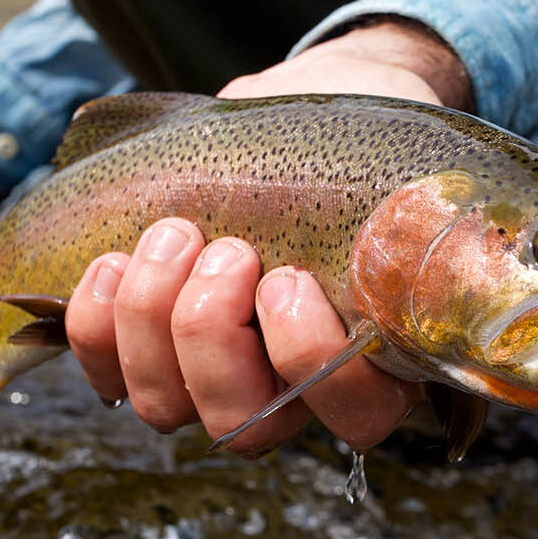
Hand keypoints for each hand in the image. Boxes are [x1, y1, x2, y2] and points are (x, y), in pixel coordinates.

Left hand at [64, 18, 468, 454]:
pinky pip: (104, 376)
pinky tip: (115, 260)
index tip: (288, 277)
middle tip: (227, 250)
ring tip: (175, 235)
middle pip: (245, 423)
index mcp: (374, 357)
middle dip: (213, 334)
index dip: (308, 359)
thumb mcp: (393, 162)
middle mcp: (293, 389)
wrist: (291, 115)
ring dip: (153, 319)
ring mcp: (213, 378)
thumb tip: (441, 214)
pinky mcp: (145, 353)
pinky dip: (96, 322)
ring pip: (167, 407)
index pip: (357, 416)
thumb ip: (412, 202)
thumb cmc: (350, 141)